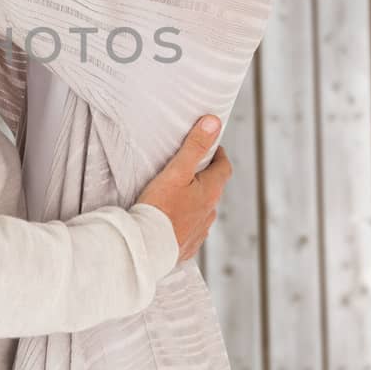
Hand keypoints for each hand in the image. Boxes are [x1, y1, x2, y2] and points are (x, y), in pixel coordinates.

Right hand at [135, 115, 231, 263]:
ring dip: (195, 200)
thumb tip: (213, 122)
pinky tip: (172, 220)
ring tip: (177, 193)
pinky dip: (185, 221)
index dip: (218, 155)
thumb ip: (195, 146)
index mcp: (211, 192)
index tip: (210, 147)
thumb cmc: (159, 208)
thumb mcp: (177, 171)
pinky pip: (191, 230)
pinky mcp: (186, 246)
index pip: (224, 168)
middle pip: (213, 189)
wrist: (146, 247)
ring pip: (203, 210)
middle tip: (189, 167)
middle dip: (205, 177)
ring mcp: (199, 231)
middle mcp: (209, 212)